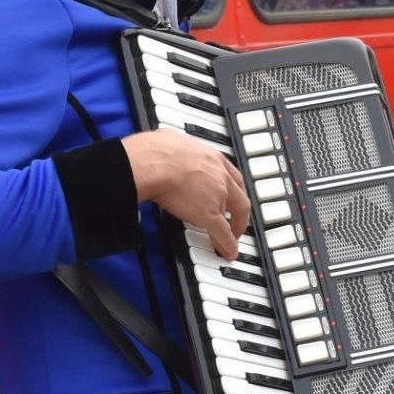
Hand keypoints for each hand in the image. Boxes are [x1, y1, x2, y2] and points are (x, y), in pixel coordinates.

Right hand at [122, 128, 250, 258]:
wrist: (154, 163)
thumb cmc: (155, 152)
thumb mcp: (171, 141)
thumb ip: (175, 145)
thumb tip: (165, 141)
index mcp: (212, 158)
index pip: (232, 175)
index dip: (233, 190)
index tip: (232, 198)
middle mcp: (219, 175)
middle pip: (239, 197)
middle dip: (240, 212)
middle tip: (237, 222)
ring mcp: (217, 195)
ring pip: (229, 216)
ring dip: (231, 229)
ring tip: (228, 240)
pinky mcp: (209, 214)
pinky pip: (222, 232)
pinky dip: (227, 244)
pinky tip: (228, 252)